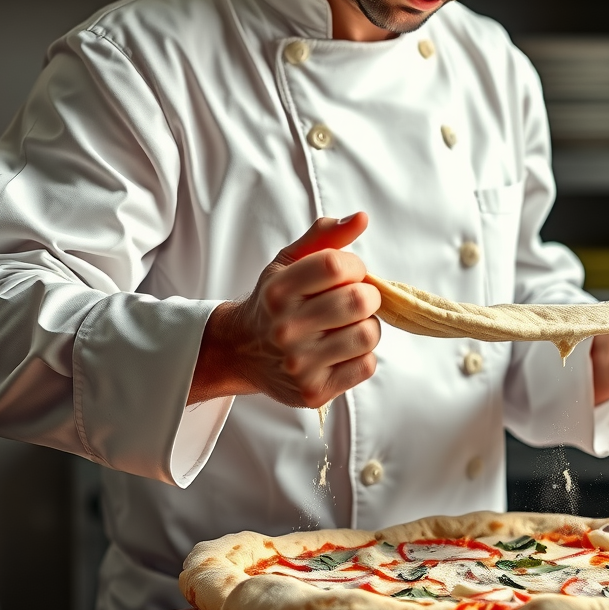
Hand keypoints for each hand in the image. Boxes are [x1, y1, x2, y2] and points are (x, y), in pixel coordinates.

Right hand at [189, 213, 380, 405]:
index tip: (348, 272)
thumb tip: (362, 218)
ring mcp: (299, 363)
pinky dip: (363, 355)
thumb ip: (324, 237)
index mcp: (278, 290)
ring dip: (367, 326)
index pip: (338, 266)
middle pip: (358, 301)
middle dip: (366, 295)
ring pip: (367, 334)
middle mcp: (285, 328)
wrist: (241, 351)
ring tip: (348, 325)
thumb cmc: (274, 302)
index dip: (355, 266)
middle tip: (353, 299)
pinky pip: (366, 365)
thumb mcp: (289, 262)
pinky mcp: (313, 391)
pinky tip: (342, 349)